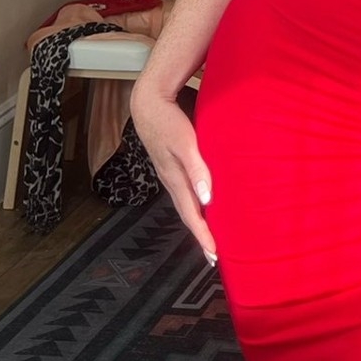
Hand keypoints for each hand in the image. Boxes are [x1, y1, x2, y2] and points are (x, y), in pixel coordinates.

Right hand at [130, 81, 215, 263]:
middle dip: (200, 236)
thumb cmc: (168, 121)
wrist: (147, 104)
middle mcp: (171, 182)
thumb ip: (196, 169)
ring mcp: (169, 174)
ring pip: (185, 204)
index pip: (192, 215)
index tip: (213, 255)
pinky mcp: (170, 166)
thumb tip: (206, 199)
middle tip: (213, 256)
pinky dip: (194, 204)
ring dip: (197, 222)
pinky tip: (202, 204)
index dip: (202, 235)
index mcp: (175, 180)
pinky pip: (184, 192)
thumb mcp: (185, 143)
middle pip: (187, 215)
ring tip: (208, 237)